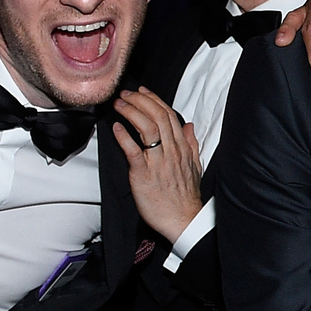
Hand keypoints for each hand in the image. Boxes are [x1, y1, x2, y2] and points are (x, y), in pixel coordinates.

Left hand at [113, 87, 203, 242]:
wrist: (182, 219)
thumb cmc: (185, 196)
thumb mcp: (194, 166)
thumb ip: (191, 144)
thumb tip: (189, 126)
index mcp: (182, 147)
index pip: (169, 115)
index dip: (154, 100)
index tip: (143, 92)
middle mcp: (171, 151)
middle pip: (157, 116)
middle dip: (140, 101)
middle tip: (126, 94)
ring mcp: (157, 161)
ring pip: (147, 128)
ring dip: (132, 112)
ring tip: (119, 104)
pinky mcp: (143, 174)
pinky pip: (133, 151)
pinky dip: (124, 136)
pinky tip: (117, 127)